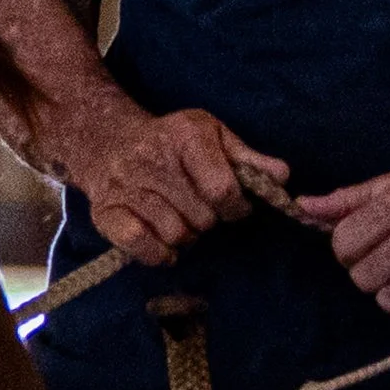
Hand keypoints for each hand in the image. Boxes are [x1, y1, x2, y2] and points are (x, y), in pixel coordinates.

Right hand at [71, 101, 289, 266]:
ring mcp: (127, 187)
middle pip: (202, 217)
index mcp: (185, 137)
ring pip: (177, 235)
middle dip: (208, 218)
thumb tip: (282, 175)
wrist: (108, 141)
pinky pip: (144, 247)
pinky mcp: (107, 213)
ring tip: (178, 216)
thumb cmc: (172, 142)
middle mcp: (153, 159)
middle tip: (197, 206)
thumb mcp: (213, 137)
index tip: (233, 204)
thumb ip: (249, 159)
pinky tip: (162, 240)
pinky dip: (159, 253)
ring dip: (185, 235)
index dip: (235, 206)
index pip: (222, 189)